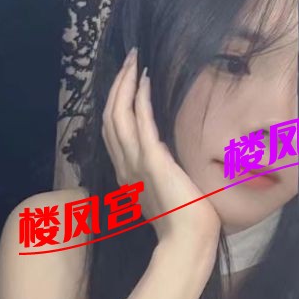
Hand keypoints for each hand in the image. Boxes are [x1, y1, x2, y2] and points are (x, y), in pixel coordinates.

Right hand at [102, 47, 220, 253]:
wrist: (187, 240)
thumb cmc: (182, 221)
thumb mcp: (165, 192)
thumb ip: (159, 173)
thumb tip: (163, 156)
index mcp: (127, 173)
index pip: (113, 130)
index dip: (116, 102)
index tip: (126, 80)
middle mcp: (125, 165)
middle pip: (110, 116)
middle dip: (118, 85)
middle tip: (129, 59)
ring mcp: (136, 163)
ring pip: (119, 115)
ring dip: (125, 84)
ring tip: (134, 61)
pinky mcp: (152, 161)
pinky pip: (141, 123)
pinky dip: (140, 100)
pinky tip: (144, 80)